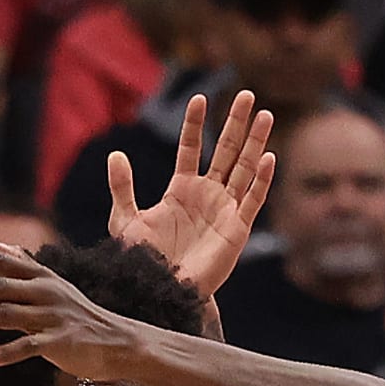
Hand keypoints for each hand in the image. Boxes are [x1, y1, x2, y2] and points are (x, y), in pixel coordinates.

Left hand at [0, 242, 145, 379]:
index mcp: (41, 276)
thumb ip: (19, 261)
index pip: (2, 261)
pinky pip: (25, 347)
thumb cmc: (79, 314)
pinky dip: (1, 353)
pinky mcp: (58, 343)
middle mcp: (45, 292)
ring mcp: (52, 317)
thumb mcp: (52, 282)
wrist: (118, 341)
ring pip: (6, 315)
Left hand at [107, 92, 274, 300]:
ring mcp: (224, 211)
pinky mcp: (238, 229)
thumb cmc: (144, 262)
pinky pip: (253, 200)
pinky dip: (261, 179)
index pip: (192, 149)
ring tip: (265, 114)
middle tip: (246, 95)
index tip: (199, 98)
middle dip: (235, 123)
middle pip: (225, 152)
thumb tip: (116, 154)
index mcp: (182, 191)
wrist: (162, 290)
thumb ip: (122, 188)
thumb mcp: (125, 220)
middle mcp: (207, 197)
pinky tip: (268, 156)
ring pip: (244, 169)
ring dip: (255, 142)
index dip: (195, 125)